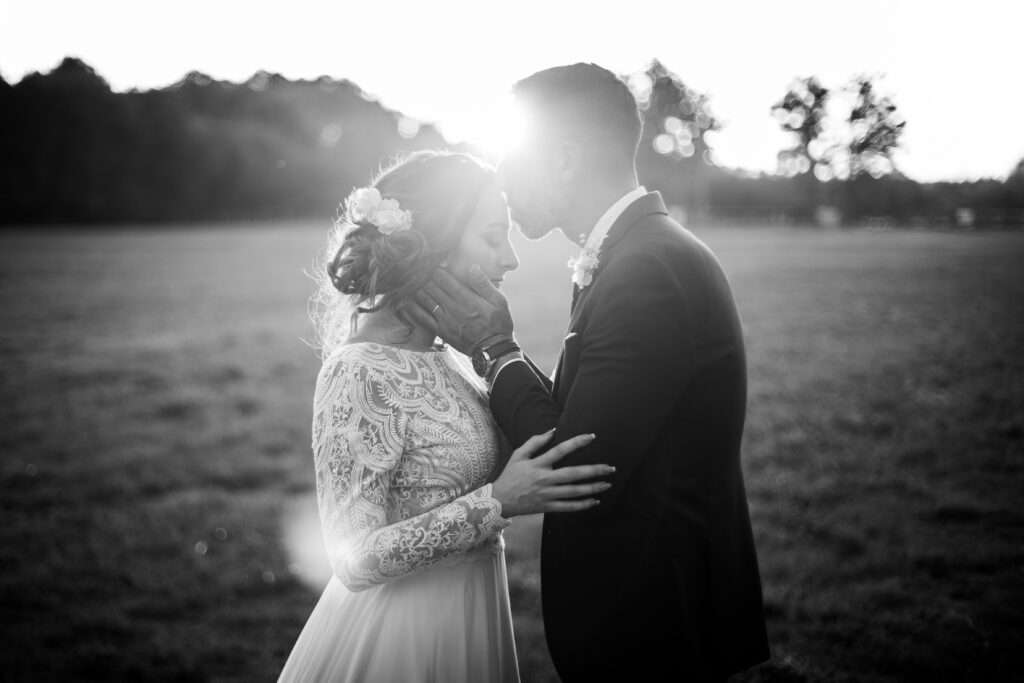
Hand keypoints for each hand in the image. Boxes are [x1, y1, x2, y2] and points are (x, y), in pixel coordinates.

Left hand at [406, 265, 514, 355]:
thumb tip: (472, 267)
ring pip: (425, 299)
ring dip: (417, 289)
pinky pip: (422, 318)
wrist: (493, 350)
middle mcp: (453, 308)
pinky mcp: (441, 331)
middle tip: (418, 270)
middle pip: (433, 287)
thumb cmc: (498, 324)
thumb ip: (484, 284)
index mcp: (467, 299)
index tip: (433, 264)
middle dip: (425, 277)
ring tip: (411, 281)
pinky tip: (405, 302)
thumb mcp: (499, 301)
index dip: (437, 270)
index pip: (446, 279)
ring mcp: (445, 320)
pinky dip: (413, 309)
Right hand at [491, 429, 614, 516]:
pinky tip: (595, 501)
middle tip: (610, 468)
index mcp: (538, 464)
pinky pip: (568, 507)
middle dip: (594, 470)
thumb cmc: (510, 475)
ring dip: (592, 488)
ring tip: (607, 484)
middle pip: (573, 474)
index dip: (577, 442)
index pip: (561, 450)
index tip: (592, 436)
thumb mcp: (518, 455)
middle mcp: (545, 479)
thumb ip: (535, 442)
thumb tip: (552, 431)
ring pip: (574, 492)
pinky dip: (582, 505)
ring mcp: (547, 495)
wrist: (499, 500)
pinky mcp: (547, 507)